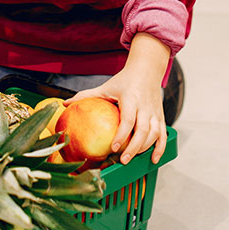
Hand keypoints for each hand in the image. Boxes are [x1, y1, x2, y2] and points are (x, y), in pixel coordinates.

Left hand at [65, 33, 170, 164]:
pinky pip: (163, 135)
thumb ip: (87, 95)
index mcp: (131, 98)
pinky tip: (153, 159)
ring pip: (154, 134)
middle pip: (143, 130)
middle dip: (134, 147)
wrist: (147, 70)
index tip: (114, 147)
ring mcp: (155, 112)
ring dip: (145, 148)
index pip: (128, 119)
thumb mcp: (106, 86)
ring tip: (131, 159)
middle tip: (123, 160)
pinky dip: (160, 148)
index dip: (122, 134)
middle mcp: (145, 106)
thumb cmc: (125, 80)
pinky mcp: (161, 117)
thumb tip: (65, 104)